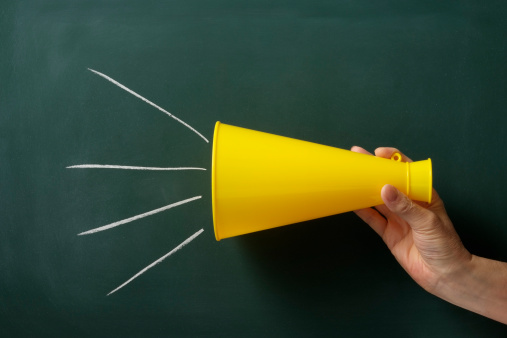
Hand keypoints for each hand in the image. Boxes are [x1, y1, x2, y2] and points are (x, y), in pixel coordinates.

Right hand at [351, 146, 470, 293]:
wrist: (444, 276)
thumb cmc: (445, 246)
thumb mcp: (427, 222)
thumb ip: (405, 206)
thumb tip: (386, 189)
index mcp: (424, 195)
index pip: (407, 172)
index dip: (393, 160)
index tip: (379, 153)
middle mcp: (409, 204)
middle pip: (388, 182)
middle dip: (373, 170)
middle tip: (357, 157)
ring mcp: (398, 218)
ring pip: (377, 199)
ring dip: (364, 188)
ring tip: (349, 175)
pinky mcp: (389, 233)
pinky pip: (373, 218)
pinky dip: (361, 210)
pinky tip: (350, 201)